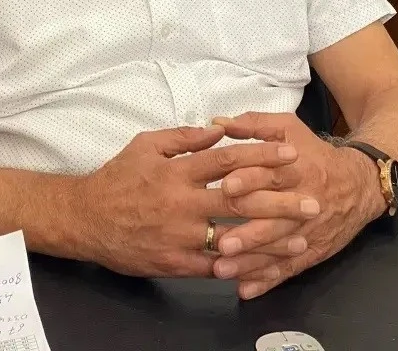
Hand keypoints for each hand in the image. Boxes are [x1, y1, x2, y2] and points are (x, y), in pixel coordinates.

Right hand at [71, 124, 309, 278]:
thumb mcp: (145, 145)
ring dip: (269, 241)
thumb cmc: (117, 178)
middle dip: (280, 202)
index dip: (263, 156)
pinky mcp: (174, 263)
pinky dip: (239, 268)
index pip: (229, 160)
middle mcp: (183, 203)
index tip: (292, 154)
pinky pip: (213, 267)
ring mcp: (180, 236)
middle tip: (312, 202)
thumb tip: (218, 130)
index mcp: (177, 171)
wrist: (85, 219)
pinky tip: (264, 267)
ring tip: (300, 241)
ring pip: (233, 239)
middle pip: (240, 201)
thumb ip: (183, 138)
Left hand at [211, 113, 384, 299]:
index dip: (251, 180)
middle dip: (249, 232)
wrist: (360, 184)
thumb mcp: (289, 128)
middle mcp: (304, 202)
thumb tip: (217, 123)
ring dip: (251, 262)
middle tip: (222, 242)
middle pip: (276, 218)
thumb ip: (253, 124)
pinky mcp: (312, 252)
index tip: (227, 187)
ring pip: (279, 249)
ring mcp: (308, 231)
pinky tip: (245, 291)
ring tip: (223, 269)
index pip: (274, 175)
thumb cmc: (314, 153)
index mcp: (297, 168)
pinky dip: (268, 281)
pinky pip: (289, 268)